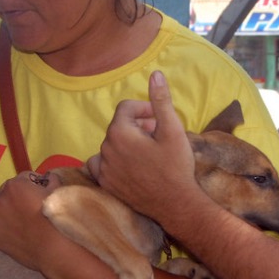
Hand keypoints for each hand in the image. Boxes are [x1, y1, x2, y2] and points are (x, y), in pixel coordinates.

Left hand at [0, 171, 64, 272]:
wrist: (51, 248)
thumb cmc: (56, 219)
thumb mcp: (56, 192)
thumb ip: (50, 180)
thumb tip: (48, 176)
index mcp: (15, 185)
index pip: (21, 179)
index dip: (32, 185)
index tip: (37, 193)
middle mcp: (0, 198)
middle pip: (6, 191)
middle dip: (16, 196)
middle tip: (27, 207)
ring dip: (3, 207)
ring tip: (16, 216)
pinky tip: (4, 224)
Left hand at [89, 70, 195, 218]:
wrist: (176, 204)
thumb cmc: (176, 166)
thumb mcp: (172, 129)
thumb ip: (160, 100)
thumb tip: (155, 74)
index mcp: (119, 133)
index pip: (126, 108)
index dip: (144, 110)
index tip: (159, 120)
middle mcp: (105, 149)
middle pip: (118, 126)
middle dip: (137, 126)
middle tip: (158, 136)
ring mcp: (103, 168)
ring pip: (111, 144)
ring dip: (126, 143)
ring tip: (147, 153)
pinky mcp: (105, 184)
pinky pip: (102, 164)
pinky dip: (113, 160)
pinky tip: (130, 165)